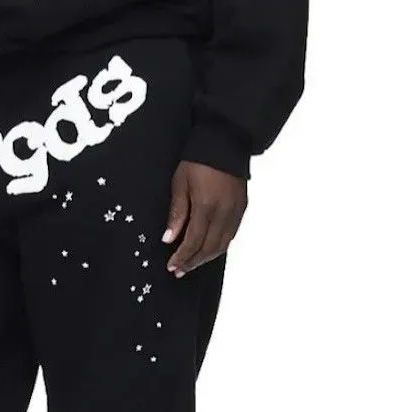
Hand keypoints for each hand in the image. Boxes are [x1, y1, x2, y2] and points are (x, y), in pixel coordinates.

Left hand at [163, 160, 247, 275]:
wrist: (224, 141)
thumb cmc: (197, 160)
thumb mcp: (179, 183)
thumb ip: (176, 213)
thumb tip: (169, 239)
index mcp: (206, 206)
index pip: (193, 241)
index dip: (182, 257)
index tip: (171, 266)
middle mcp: (224, 212)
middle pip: (209, 247)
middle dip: (193, 261)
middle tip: (179, 270)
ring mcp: (235, 211)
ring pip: (222, 244)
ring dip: (206, 257)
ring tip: (192, 263)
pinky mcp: (242, 207)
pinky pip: (231, 234)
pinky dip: (220, 246)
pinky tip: (209, 249)